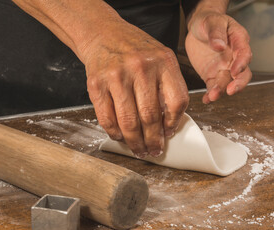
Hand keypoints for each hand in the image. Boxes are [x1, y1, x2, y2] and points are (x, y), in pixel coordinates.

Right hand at [11, 0, 188, 156]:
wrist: (104, 34)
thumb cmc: (135, 51)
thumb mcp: (160, 59)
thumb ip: (167, 86)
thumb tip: (168, 124)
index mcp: (163, 61)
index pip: (177, 101)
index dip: (174, 123)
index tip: (169, 133)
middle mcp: (140, 68)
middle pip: (151, 116)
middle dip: (153, 140)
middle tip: (154, 150)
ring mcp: (116, 76)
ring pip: (129, 122)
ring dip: (135, 142)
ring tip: (138, 149)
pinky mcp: (96, 84)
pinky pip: (107, 118)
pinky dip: (115, 133)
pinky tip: (120, 137)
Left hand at [185, 10, 251, 103]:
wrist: (198, 29)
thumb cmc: (208, 21)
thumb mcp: (211, 22)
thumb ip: (216, 33)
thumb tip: (220, 46)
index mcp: (238, 40)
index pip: (244, 53)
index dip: (241, 63)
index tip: (235, 71)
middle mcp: (234, 57)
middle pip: (242, 74)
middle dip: (238, 84)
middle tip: (230, 91)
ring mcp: (224, 68)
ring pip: (227, 83)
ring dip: (220, 91)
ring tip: (212, 96)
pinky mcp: (212, 75)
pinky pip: (213, 86)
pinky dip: (210, 94)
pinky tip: (206, 99)